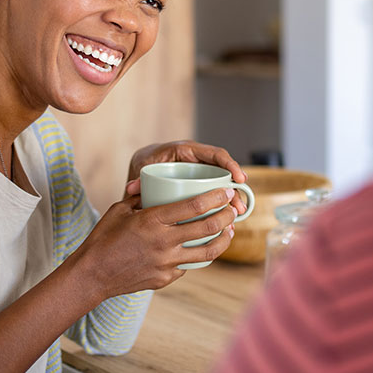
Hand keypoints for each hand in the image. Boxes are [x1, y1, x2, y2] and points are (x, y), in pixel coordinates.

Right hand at [71, 188, 238, 299]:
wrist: (92, 275)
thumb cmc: (104, 238)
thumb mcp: (120, 210)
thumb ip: (141, 196)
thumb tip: (152, 184)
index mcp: (153, 220)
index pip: (194, 206)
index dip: (216, 198)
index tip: (227, 192)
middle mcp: (164, 242)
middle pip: (208, 227)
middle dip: (227, 215)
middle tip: (233, 208)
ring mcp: (167, 263)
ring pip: (208, 252)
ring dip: (224, 239)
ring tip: (230, 230)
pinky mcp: (166, 278)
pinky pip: (189, 265)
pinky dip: (198, 254)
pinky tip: (202, 247)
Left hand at [124, 140, 248, 216]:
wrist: (143, 166)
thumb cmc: (145, 163)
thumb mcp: (143, 168)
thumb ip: (139, 179)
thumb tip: (132, 188)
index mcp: (186, 150)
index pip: (215, 154)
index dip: (230, 164)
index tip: (240, 178)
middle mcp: (198, 161)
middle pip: (224, 172)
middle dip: (235, 190)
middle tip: (239, 208)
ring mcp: (201, 174)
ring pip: (222, 185)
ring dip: (231, 201)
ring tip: (237, 217)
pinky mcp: (201, 186)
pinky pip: (215, 194)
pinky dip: (222, 206)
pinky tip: (226, 222)